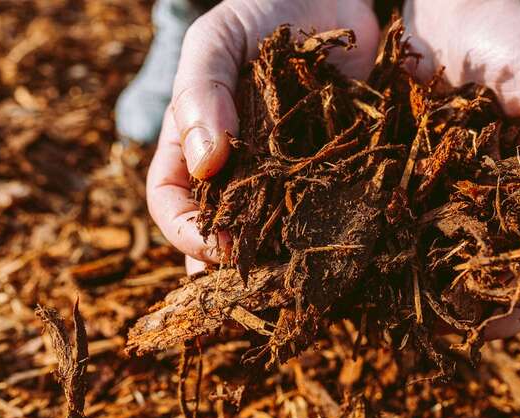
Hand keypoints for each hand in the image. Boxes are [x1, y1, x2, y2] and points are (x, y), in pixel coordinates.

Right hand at [146, 0, 379, 272]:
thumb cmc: (263, 12)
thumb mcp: (217, 40)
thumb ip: (200, 91)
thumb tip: (204, 164)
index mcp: (194, 147)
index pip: (172, 204)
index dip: (186, 233)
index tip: (217, 246)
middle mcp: (238, 172)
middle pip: (223, 235)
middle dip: (235, 267)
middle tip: (261, 288)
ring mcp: (286, 178)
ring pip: (275, 236)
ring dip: (283, 264)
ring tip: (301, 285)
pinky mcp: (335, 175)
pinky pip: (329, 214)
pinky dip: (333, 237)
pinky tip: (347, 255)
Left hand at [404, 0, 519, 337]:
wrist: (446, 18)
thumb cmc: (516, 39)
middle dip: (513, 301)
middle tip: (483, 316)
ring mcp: (475, 213)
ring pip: (479, 276)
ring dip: (467, 302)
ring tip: (443, 316)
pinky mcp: (427, 206)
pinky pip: (429, 252)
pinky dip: (424, 276)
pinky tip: (412, 292)